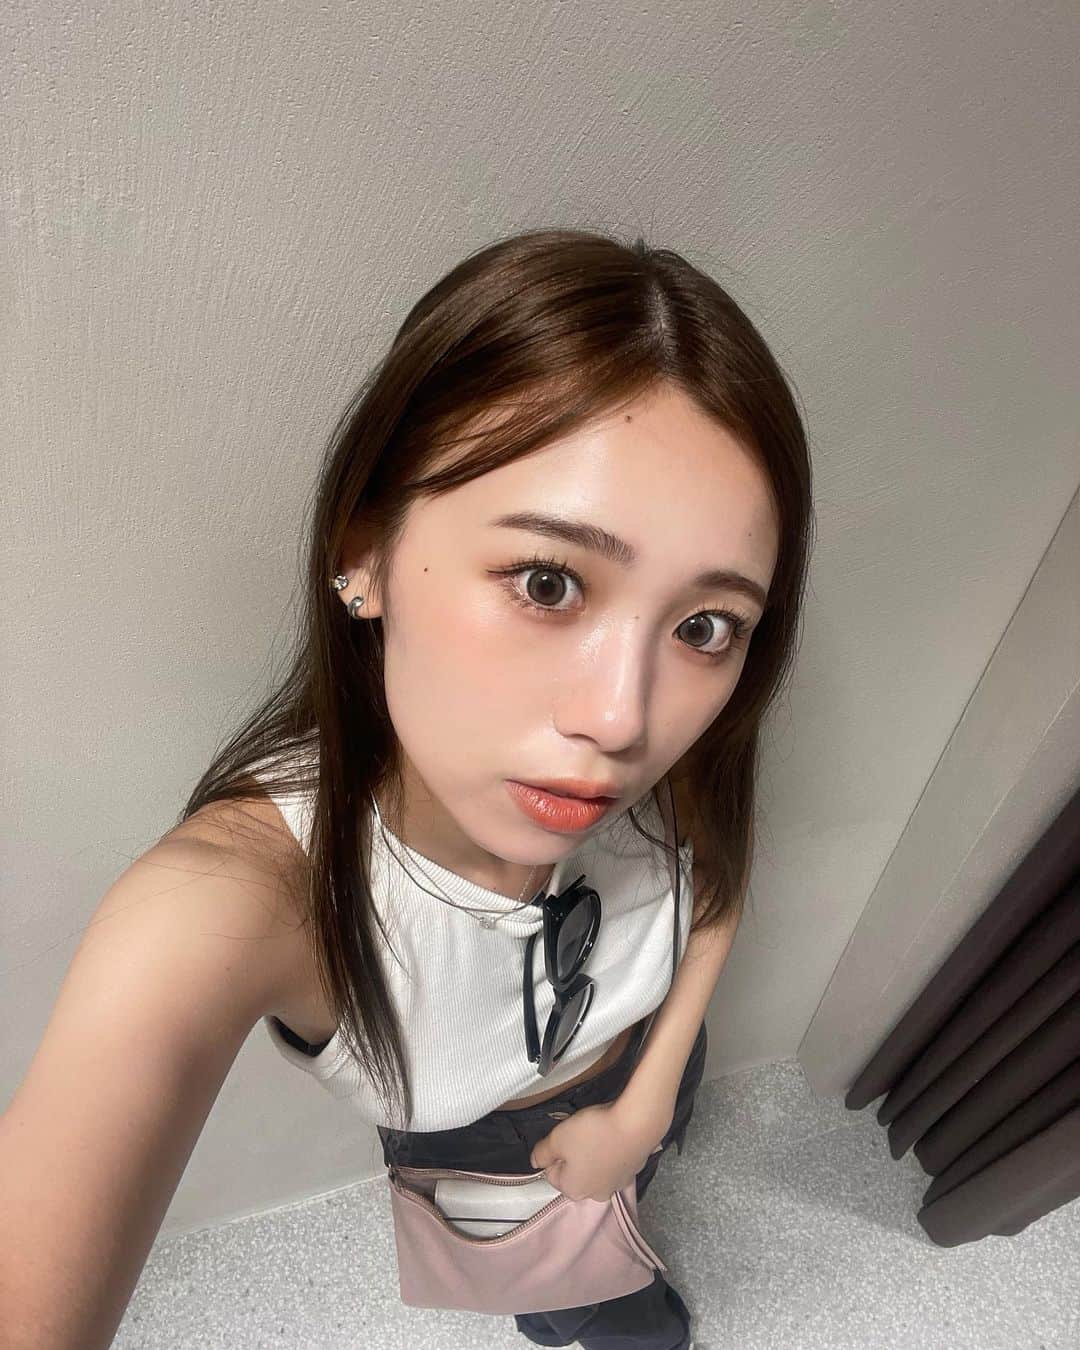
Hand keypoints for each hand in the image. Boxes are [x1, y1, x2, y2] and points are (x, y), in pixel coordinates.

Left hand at [529, 1101, 670, 1202]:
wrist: (636, 1124)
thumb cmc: (592, 1133)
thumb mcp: (557, 1138)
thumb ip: (541, 1153)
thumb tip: (534, 1162)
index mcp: (573, 1191)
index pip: (552, 1173)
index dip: (554, 1152)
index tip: (563, 1136)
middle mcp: (595, 1195)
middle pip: (574, 1173)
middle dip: (574, 1155)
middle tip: (580, 1134)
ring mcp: (616, 1185)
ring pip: (594, 1168)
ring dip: (593, 1153)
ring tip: (598, 1133)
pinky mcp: (632, 1173)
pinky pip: (613, 1163)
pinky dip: (611, 1151)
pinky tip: (613, 1136)